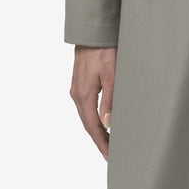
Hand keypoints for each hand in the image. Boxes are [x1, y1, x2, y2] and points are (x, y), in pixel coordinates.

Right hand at [69, 45, 116, 160]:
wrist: (92, 32)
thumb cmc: (104, 50)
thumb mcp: (112, 74)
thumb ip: (110, 99)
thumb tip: (107, 123)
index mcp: (84, 95)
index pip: (93, 127)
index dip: (102, 143)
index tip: (110, 156)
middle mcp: (77, 94)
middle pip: (87, 124)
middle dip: (99, 140)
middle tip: (110, 154)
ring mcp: (76, 88)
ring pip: (85, 116)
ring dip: (96, 130)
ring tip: (108, 141)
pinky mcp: (79, 82)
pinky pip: (85, 106)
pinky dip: (92, 118)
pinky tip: (100, 121)